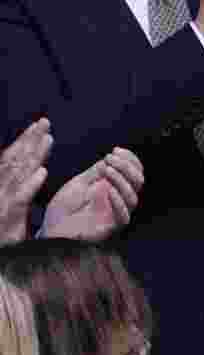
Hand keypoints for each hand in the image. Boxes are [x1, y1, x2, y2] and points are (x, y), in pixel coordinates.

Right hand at [0, 118, 51, 242]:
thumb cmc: (5, 232)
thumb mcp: (15, 208)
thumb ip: (22, 187)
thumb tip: (37, 167)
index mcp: (3, 188)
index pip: (13, 160)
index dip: (26, 142)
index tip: (42, 128)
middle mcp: (0, 191)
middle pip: (15, 161)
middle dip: (29, 140)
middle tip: (45, 122)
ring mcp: (1, 203)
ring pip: (17, 174)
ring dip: (33, 155)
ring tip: (48, 138)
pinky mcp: (7, 218)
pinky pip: (19, 199)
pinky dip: (30, 184)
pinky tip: (42, 172)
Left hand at [42, 147, 143, 240]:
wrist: (52, 229)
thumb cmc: (64, 207)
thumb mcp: (79, 184)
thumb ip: (96, 173)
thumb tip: (109, 159)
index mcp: (115, 187)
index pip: (134, 171)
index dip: (129, 159)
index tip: (115, 150)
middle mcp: (120, 199)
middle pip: (138, 181)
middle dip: (127, 166)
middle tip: (110, 158)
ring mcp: (117, 213)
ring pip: (133, 196)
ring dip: (122, 180)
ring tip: (107, 170)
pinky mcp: (111, 226)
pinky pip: (124, 215)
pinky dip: (118, 201)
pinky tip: (108, 189)